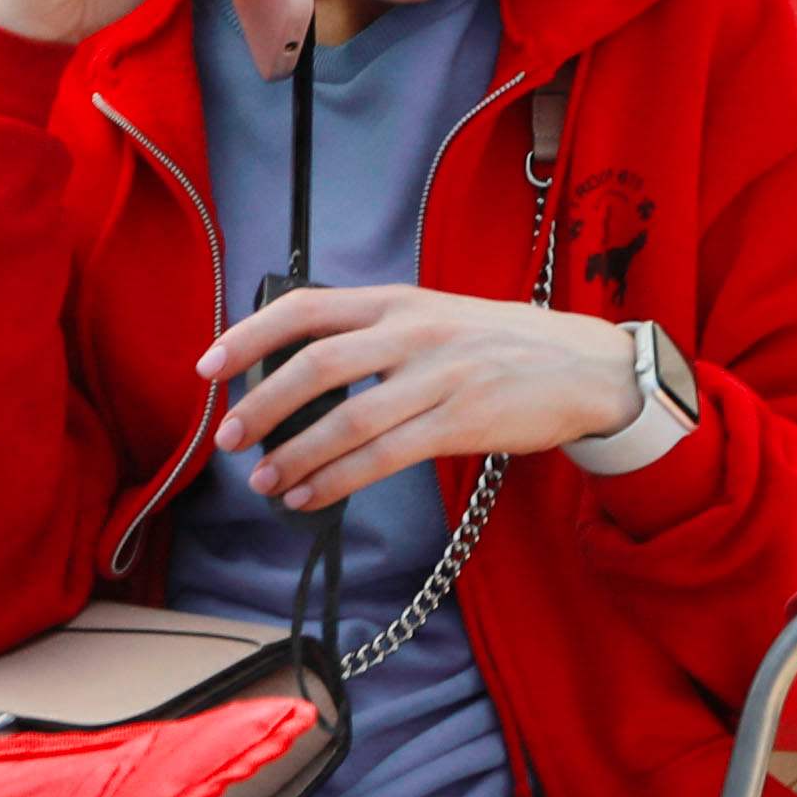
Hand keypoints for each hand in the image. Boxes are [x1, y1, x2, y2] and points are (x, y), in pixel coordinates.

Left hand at [204, 286, 651, 507]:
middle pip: (317, 365)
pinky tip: (309, 496)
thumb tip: (302, 368)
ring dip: (295, 454)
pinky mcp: (463, 421)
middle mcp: (415, 331)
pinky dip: (337, 480)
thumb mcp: (439, 317)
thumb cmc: (505, 346)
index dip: (249, 335)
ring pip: (347, 419)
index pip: (307, 307)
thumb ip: (378, 333)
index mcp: (400, 300)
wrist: (589, 367)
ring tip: (263, 480)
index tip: (208, 365)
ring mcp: (441, 376)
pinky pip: (384, 456)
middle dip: (262, 403)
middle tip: (230, 437)